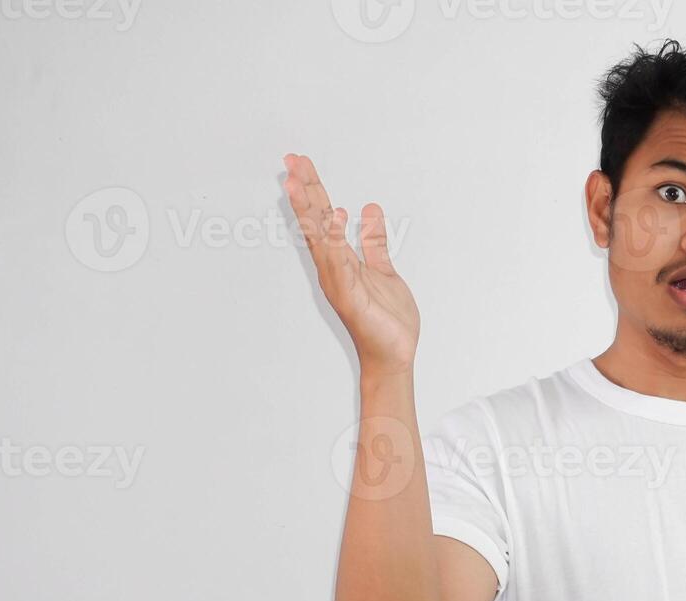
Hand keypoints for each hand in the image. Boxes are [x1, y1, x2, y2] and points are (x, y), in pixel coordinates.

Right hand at [283, 153, 419, 375]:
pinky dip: (335, 240)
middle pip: (315, 223)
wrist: (394, 354)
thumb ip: (373, 241)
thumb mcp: (382, 269)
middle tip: (292, 160)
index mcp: (340, 261)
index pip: (322, 218)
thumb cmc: (385, 319)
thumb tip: (368, 211)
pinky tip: (333, 217)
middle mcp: (334, 269)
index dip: (312, 190)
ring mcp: (339, 281)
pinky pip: (341, 263)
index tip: (300, 163)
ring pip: (320, 239)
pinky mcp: (350, 295)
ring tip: (296, 182)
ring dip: (308, 210)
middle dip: (305, 191)